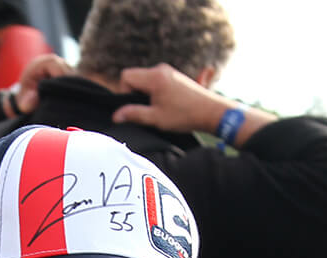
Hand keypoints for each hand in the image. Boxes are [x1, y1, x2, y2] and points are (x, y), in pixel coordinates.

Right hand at [112, 63, 227, 133]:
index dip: (124, 92)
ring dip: (145, 94)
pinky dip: (154, 92)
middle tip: (147, 110)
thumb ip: (134, 114)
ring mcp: (168, 71)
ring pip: (144, 80)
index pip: (126, 76)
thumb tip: (116, 116)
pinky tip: (165, 105)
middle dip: (134, 94)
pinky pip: (155, 81)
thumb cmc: (184, 115)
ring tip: (158, 108)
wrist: (210, 111)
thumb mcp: (156, 118)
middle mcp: (160, 69)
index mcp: (154, 77)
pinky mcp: (173, 76)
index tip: (135, 106)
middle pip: (134, 77)